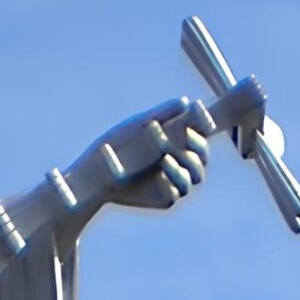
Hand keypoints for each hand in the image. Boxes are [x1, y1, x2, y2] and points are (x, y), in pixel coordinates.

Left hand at [71, 97, 220, 211]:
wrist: (97, 173)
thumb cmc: (118, 144)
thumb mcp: (141, 124)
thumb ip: (164, 113)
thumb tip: (187, 101)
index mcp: (176, 142)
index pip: (200, 135)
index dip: (203, 126)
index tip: (200, 116)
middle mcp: (178, 162)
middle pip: (202, 157)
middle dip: (197, 147)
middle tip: (185, 138)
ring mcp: (173, 181)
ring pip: (195, 176)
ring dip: (186, 164)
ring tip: (166, 158)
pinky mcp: (165, 197)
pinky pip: (178, 191)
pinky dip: (172, 179)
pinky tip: (162, 169)